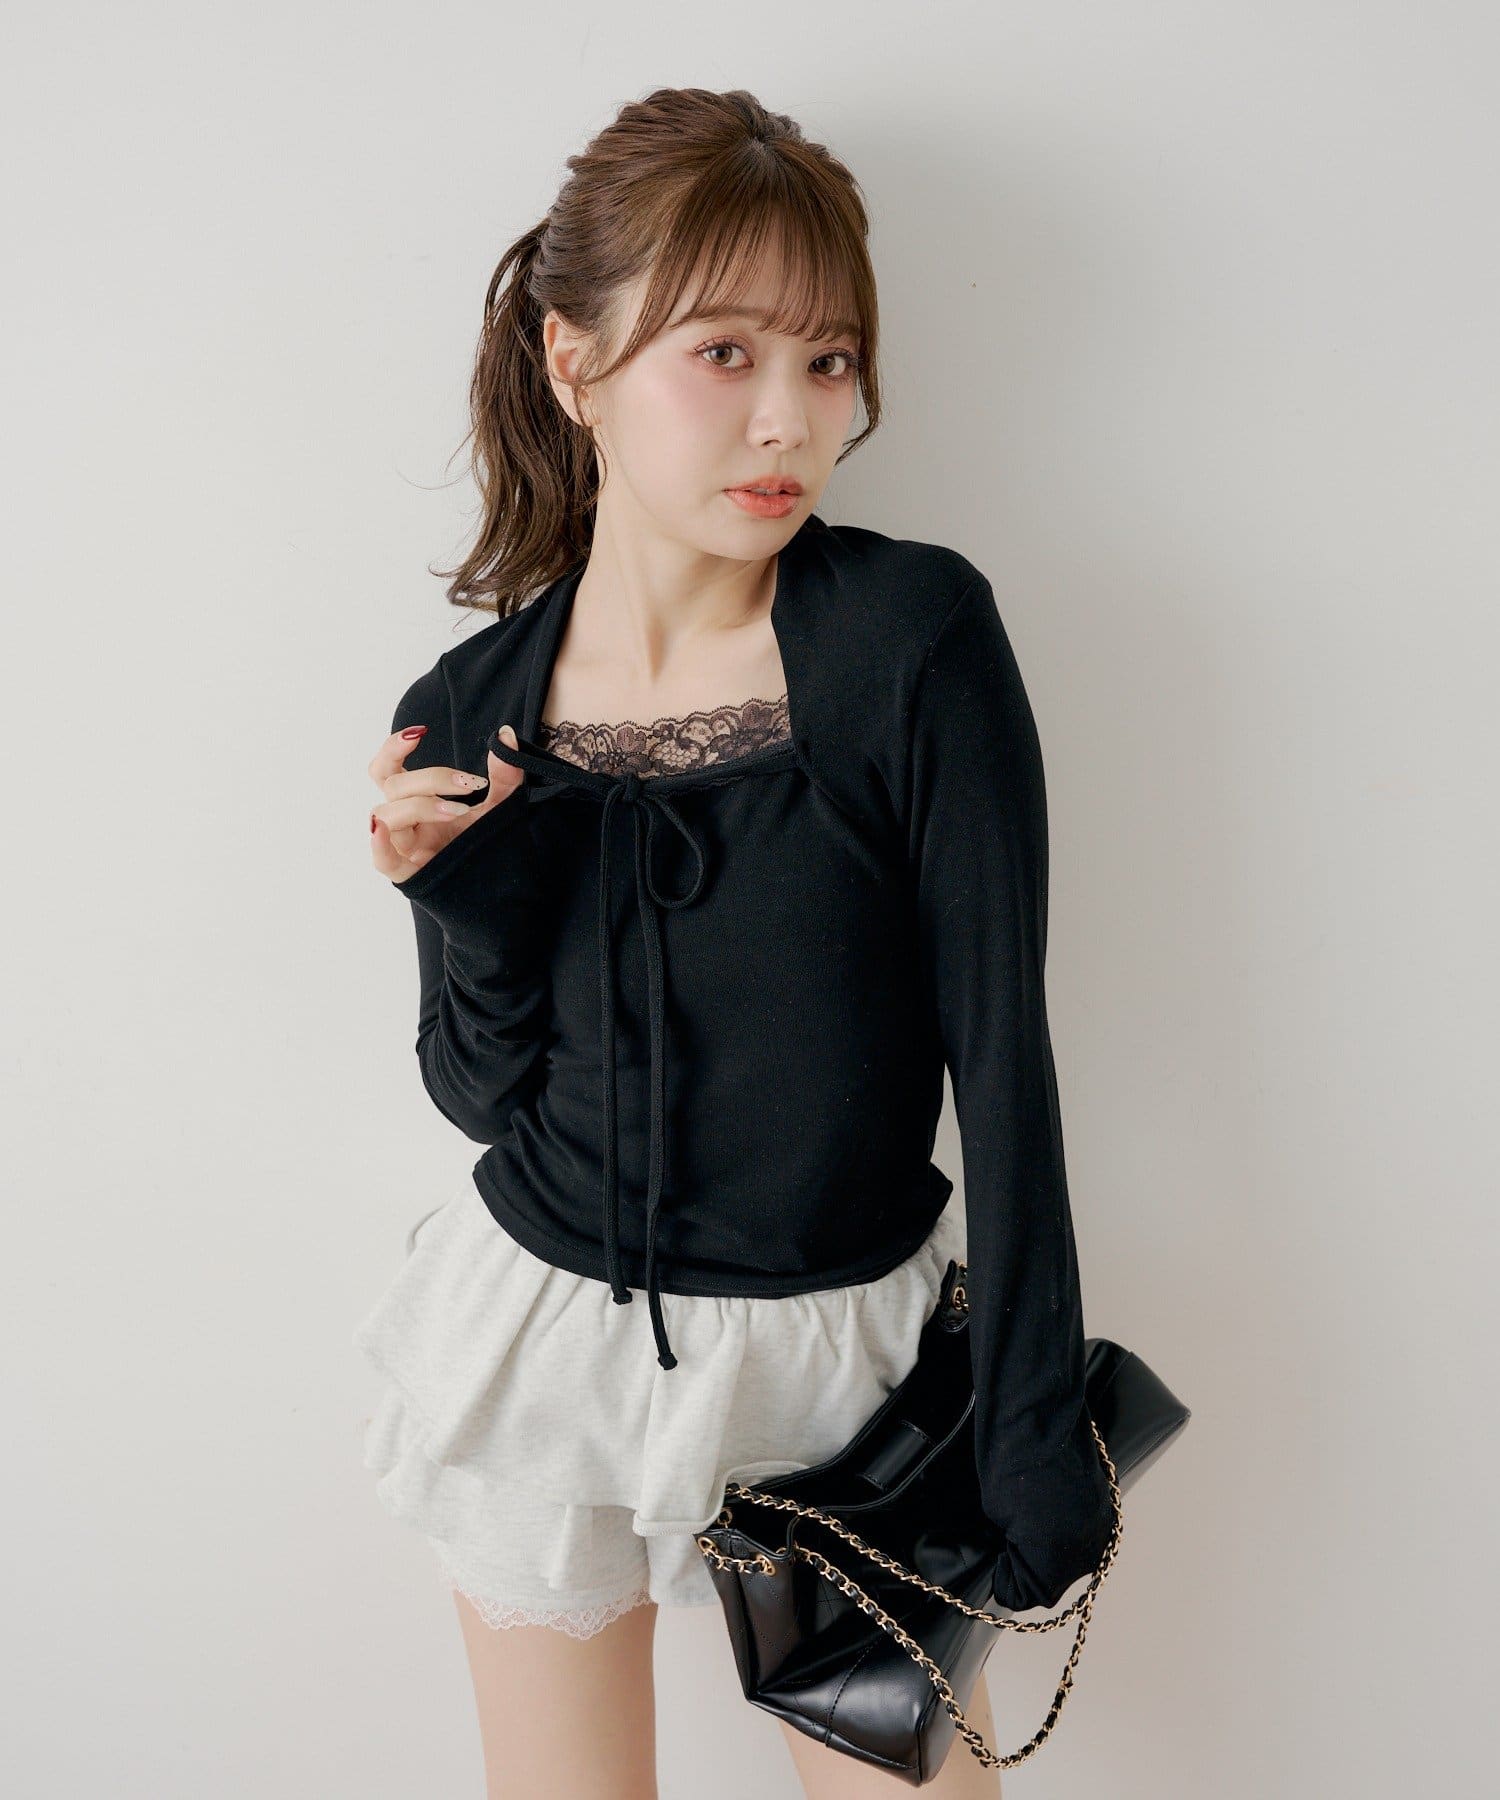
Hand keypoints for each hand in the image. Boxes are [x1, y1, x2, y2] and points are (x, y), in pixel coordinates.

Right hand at [369, 723, 525, 883]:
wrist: (504, 889)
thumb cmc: (492, 844)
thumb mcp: (503, 805)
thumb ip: (506, 774)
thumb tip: (507, 737)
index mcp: (419, 803)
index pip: (387, 770)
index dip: (393, 748)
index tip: (420, 732)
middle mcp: (407, 823)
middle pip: (394, 787)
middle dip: (431, 779)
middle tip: (471, 785)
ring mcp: (407, 848)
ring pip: (388, 815)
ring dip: (421, 806)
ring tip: (459, 812)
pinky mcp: (412, 875)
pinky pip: (384, 863)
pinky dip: (379, 846)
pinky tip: (381, 831)